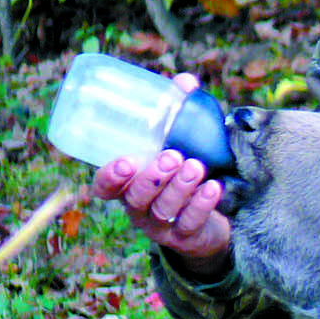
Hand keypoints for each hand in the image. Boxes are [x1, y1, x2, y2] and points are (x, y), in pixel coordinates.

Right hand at [91, 72, 234, 280]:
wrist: (206, 221)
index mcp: (126, 187)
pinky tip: (215, 187)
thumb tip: (186, 82)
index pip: (104, 187)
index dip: (109, 177)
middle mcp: (138, 208)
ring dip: (180, 187)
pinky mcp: (187, 236)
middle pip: (136, 198)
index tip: (126, 161)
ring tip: (196, 166)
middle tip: (173, 156)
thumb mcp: (173, 147)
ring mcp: (161, 226)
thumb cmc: (179, 176)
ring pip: (164, 209)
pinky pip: (191, 223)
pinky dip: (203, 203)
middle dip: (152, 178)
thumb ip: (176, 116)